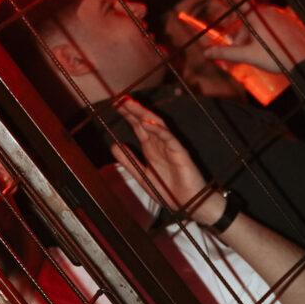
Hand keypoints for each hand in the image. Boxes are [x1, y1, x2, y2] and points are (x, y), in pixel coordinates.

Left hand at [112, 96, 221, 226]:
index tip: (115, 104)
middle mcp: (160, 144)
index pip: (138, 126)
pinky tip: (148, 124)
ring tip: (131, 105)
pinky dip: (159, 131)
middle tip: (120, 98)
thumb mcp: (142, 176)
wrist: (190, 205)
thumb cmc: (170, 191)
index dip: (127, 115)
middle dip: (133, 109)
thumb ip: (129, 161)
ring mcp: (171, 147)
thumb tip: (114, 146)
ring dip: (144, 115)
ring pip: (157, 126)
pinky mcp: (181, 154)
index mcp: (151, 148)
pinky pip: (170, 140)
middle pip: (146, 121)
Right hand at [191, 0, 304, 76]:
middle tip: (241, 46)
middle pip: (251, 16)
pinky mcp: (294, 22)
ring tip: (257, 49)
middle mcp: (270, 11)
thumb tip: (207, 52)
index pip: (239, 0)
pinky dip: (271, 32)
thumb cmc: (277, 56)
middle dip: (243, 30)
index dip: (230, 2)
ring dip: (257, 32)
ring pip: (264, 20)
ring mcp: (284, 16)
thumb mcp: (248, 55)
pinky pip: (277, 23)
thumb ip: (226, 52)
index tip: (225, 3)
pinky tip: (272, 45)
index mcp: (257, 15)